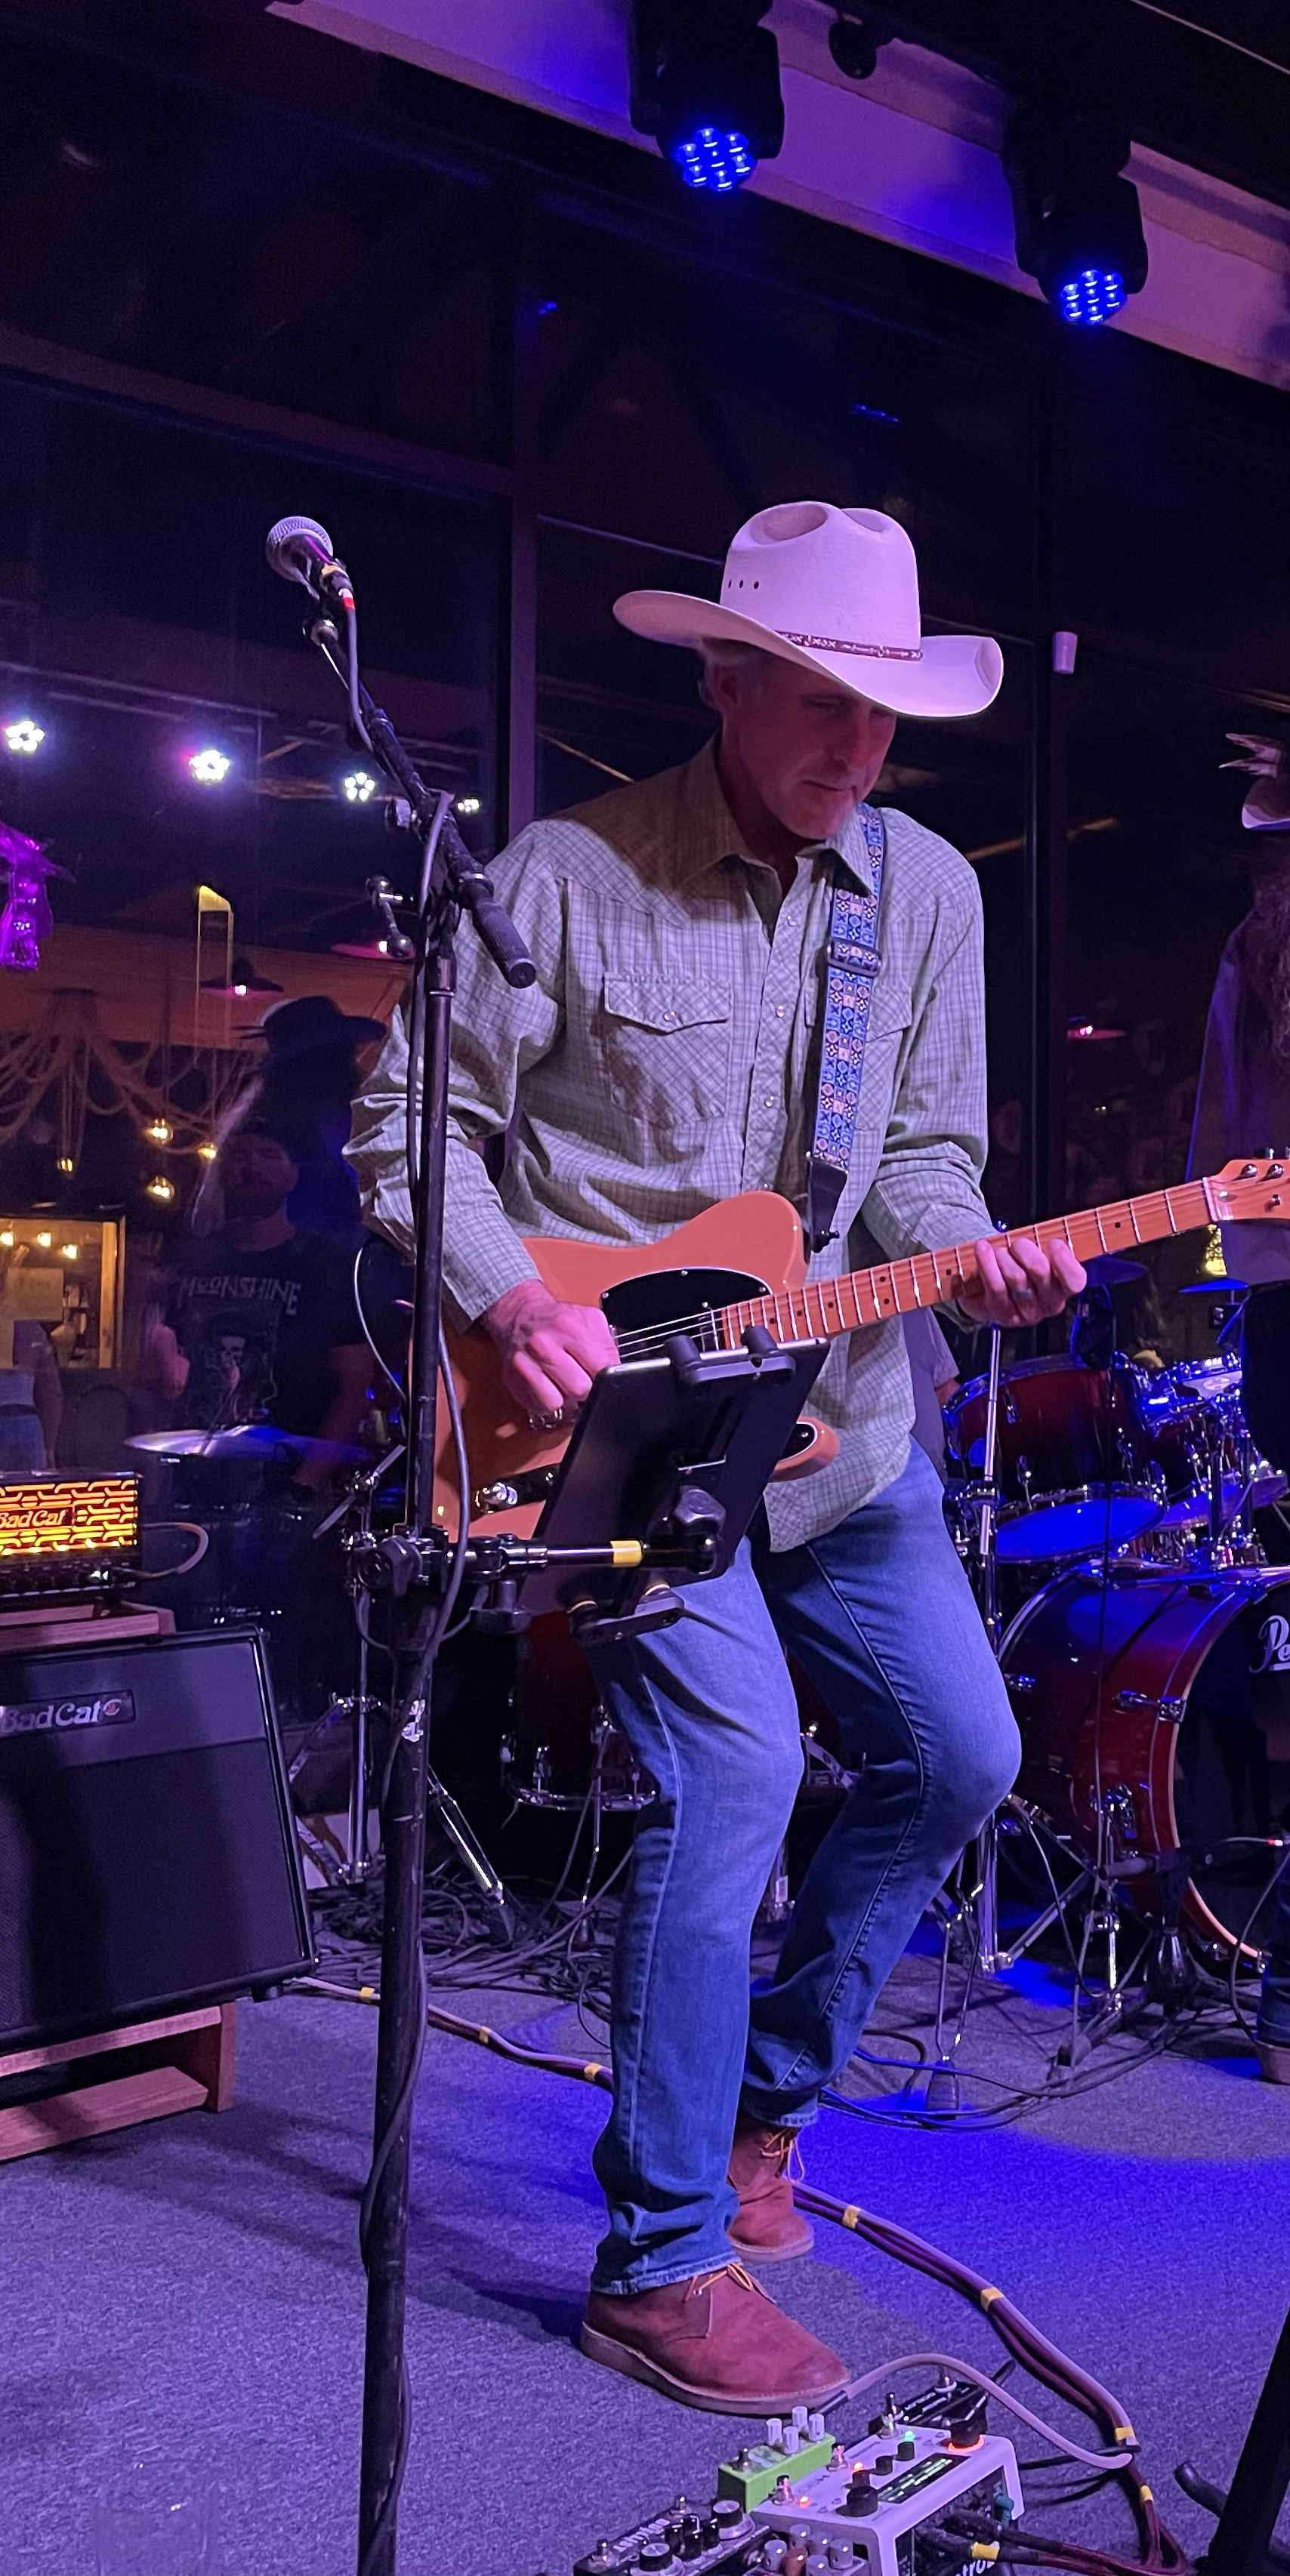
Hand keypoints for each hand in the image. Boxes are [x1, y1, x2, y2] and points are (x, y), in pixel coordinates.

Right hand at [480, 1280, 617, 1421]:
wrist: (519, 1314)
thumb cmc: (556, 1320)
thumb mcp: (589, 1319)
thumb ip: (607, 1343)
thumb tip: (618, 1368)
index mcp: (567, 1327)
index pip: (601, 1366)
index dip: (607, 1375)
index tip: (605, 1375)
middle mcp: (544, 1345)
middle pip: (579, 1388)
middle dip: (587, 1388)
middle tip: (583, 1377)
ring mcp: (525, 1364)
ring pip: (557, 1402)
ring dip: (566, 1398)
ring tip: (565, 1383)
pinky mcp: (514, 1380)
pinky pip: (540, 1405)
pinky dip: (548, 1401)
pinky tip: (550, 1386)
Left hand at [953, 1234, 1084, 1329]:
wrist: (986, 1293)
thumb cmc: (1017, 1268)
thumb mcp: (1036, 1256)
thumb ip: (1044, 1247)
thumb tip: (1044, 1233)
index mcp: (1063, 1288)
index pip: (1075, 1280)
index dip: (1065, 1261)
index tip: (1054, 1243)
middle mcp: (1048, 1304)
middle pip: (1040, 1270)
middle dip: (1024, 1248)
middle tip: (1015, 1244)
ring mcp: (1025, 1312)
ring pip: (1016, 1276)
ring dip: (1003, 1255)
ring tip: (998, 1251)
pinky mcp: (1002, 1313)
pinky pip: (995, 1285)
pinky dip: (987, 1262)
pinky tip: (982, 1249)